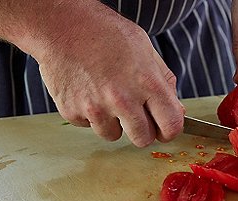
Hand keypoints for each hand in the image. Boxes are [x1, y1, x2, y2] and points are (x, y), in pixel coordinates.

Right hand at [35, 5, 184, 146]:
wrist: (61, 24)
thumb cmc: (104, 32)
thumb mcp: (145, 49)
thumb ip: (164, 82)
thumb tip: (177, 111)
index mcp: (147, 82)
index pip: (171, 126)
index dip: (169, 130)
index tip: (164, 128)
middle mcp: (122, 99)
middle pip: (143, 140)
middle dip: (142, 130)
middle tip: (135, 114)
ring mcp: (95, 108)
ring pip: (114, 135)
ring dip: (113, 122)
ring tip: (106, 96)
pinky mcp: (72, 112)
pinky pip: (88, 126)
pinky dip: (90, 115)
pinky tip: (88, 91)